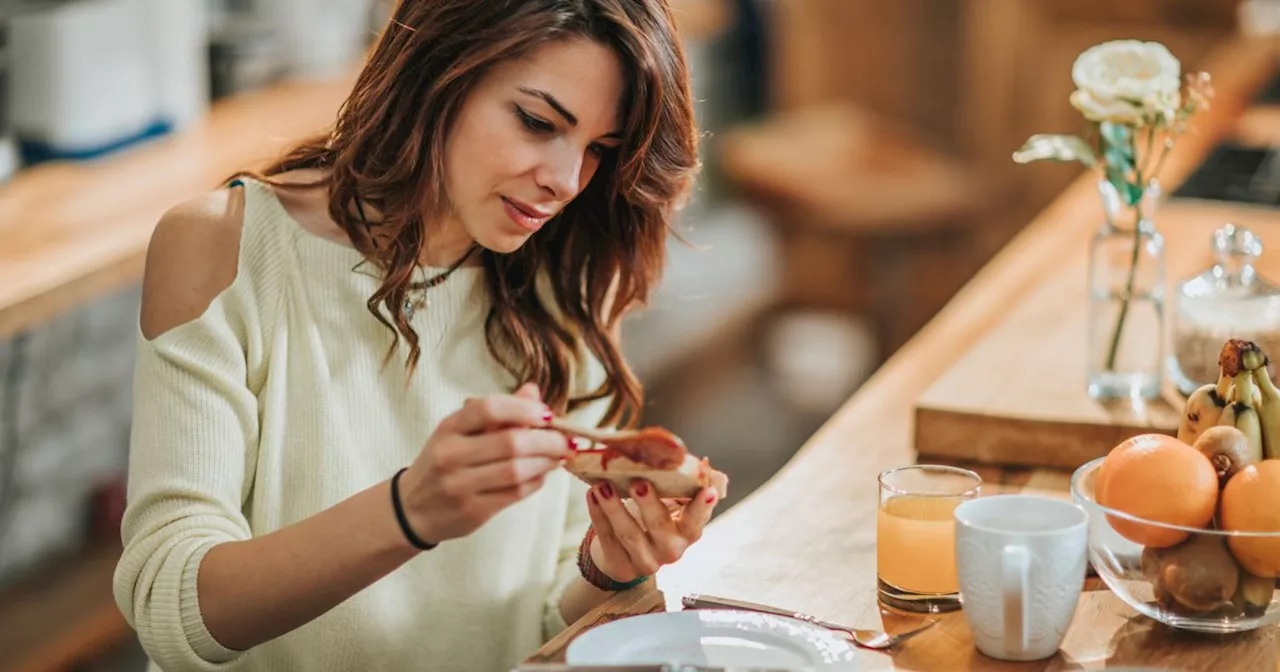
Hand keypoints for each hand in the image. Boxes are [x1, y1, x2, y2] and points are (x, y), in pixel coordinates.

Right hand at [399, 383, 569, 544]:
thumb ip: (498, 412)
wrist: (412, 508)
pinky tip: (542, 474)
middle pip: (511, 442)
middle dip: (547, 440)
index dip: (524, 409)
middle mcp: (451, 455)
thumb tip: (533, 391)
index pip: (489, 409)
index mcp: (449, 428)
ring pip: (517, 470)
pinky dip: (536, 482)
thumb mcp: (461, 432)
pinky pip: (515, 493)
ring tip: (558, 457)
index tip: (547, 414)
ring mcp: (460, 485)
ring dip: (546, 462)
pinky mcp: (473, 511)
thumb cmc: (444, 462)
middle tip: (567, 440)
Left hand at [585, 478, 718, 582]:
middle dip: (649, 504)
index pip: (697, 520)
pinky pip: (607, 538)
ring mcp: (646, 561)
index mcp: (687, 532)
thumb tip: (701, 464)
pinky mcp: (621, 566)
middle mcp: (671, 550)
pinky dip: (598, 515)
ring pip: (629, 534)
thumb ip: (683, 487)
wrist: (627, 553)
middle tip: (639, 482)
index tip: (706, 491)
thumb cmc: (654, 520)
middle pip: (660, 528)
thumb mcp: (671, 505)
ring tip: (603, 485)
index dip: (702, 507)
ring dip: (614, 508)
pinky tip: (592, 495)